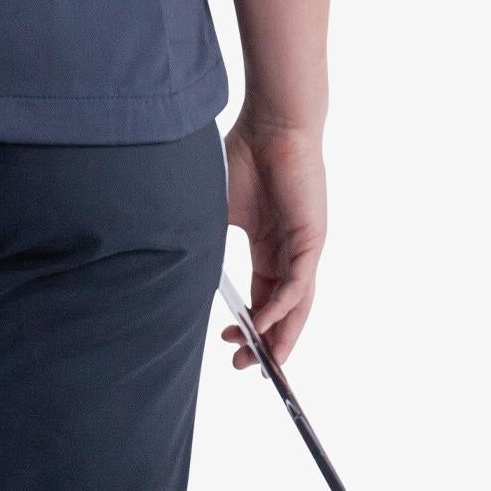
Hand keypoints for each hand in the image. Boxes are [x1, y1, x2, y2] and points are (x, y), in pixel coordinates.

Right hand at [221, 113, 325, 366]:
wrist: (271, 125)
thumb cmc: (243, 157)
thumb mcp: (217, 209)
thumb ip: (207, 242)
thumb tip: (178, 269)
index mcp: (268, 245)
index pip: (264, 296)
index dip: (249, 324)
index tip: (228, 344)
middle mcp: (288, 252)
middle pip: (282, 310)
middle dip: (264, 342)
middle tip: (242, 366)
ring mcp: (303, 248)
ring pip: (295, 306)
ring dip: (278, 336)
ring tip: (260, 361)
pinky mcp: (312, 240)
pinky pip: (299, 285)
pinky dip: (282, 308)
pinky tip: (263, 324)